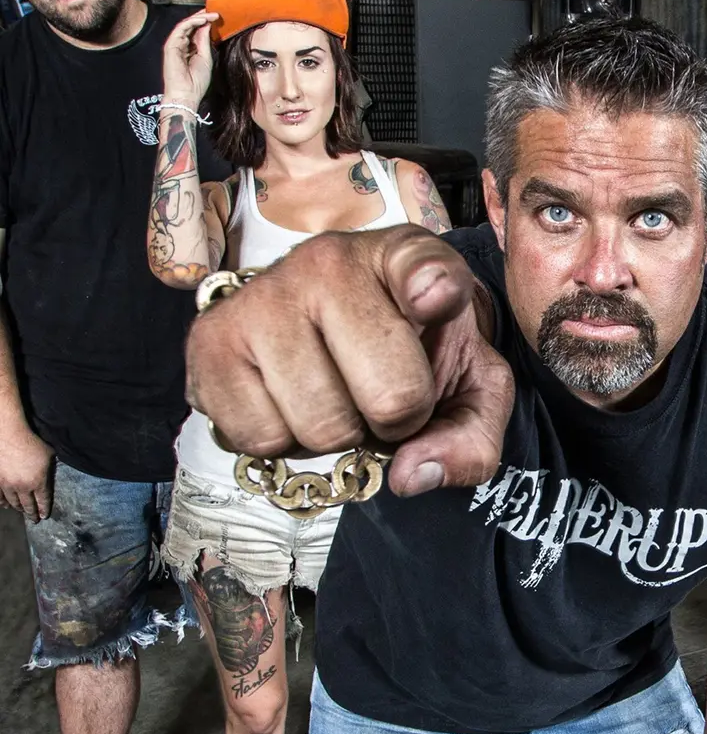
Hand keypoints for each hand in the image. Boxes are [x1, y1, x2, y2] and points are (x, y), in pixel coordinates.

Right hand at [0, 426, 52, 520]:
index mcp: (39, 483)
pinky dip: (3, 502)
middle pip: (28, 505)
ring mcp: (8, 485)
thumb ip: (49, 469)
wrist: (8, 435)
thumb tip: (50, 475)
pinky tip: (4, 505)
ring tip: (21, 512)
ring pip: (13, 502)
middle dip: (32, 514)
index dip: (44, 510)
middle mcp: (23, 487)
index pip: (43, 501)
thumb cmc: (31, 442)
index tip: (44, 517)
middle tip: (34, 520)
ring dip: (18, 508)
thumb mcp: (49, 455)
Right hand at [161, 9, 217, 108]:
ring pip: (186, 25)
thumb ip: (204, 41)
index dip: (206, 23)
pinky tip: (203, 20)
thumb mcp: (205, 57)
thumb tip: (207, 25)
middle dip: (203, 17)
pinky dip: (192, 22)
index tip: (218, 18)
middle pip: (191, 26)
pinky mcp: (171, 45)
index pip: (196, 31)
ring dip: (199, 18)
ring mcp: (175, 44)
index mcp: (190, 49)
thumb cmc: (197, 82)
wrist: (187, 95)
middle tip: (215, 12)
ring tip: (211, 14)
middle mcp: (181, 45)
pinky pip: (181, 28)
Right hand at [186, 227, 513, 496]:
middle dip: (395, 424)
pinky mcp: (210, 341)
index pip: (424, 266)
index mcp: (404, 258)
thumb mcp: (467, 386)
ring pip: (321, 427)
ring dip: (336, 436)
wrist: (328, 331)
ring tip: (332, 394)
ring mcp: (262, 299)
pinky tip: (288, 403)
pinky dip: (282, 442)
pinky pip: (260, 438)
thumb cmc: (408, 353)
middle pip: (391, 398)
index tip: (435, 299)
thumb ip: (470, 436)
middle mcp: (328, 264)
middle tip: (379, 395)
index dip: (434, 290)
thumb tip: (410, 475)